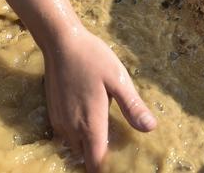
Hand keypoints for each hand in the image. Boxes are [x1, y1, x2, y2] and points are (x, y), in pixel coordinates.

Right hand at [43, 29, 155, 171]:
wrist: (61, 42)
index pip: (95, 162)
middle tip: (115, 150)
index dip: (107, 169)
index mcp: (90, 124)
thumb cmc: (92, 58)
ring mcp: (60, 121)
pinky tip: (88, 121)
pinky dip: (76, 136)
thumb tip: (150, 128)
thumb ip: (132, 106)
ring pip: (73, 147)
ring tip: (103, 136)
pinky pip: (65, 135)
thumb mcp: (118, 79)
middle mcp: (72, 128)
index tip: (119, 165)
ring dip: (86, 146)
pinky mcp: (53, 113)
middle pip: (84, 157)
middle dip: (97, 159)